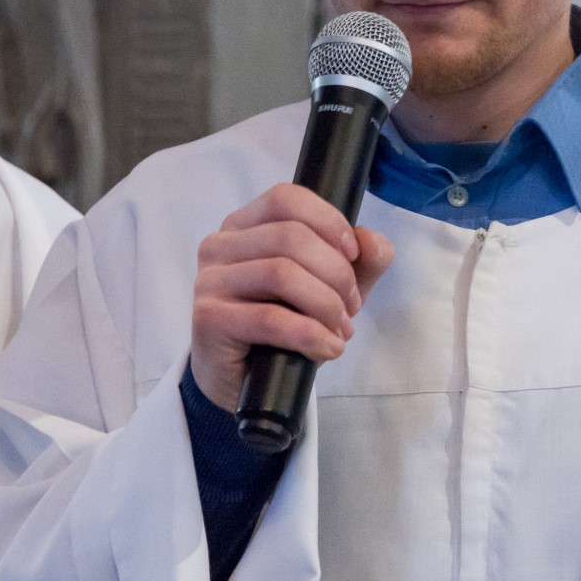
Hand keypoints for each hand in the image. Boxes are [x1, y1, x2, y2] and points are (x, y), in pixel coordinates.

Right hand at [190, 183, 393, 410]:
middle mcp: (220, 245)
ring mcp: (209, 281)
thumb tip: (372, 240)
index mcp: (245, 225)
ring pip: (281, 274)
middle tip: (350, 308)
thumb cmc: (286, 327)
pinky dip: (309, 334)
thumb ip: (361, 262)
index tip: (354, 255)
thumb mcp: (331, 289)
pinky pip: (269, 319)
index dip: (329, 222)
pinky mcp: (208, 319)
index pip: (287, 199)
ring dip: (326, 306)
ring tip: (339, 331)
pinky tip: (326, 348)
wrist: (246, 382)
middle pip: (291, 237)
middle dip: (336, 274)